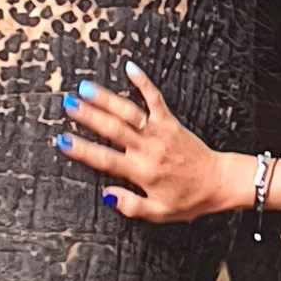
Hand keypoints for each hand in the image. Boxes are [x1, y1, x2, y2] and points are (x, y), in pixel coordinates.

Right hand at [58, 66, 238, 221]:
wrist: (218, 182)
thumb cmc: (189, 199)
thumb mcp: (159, 212)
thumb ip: (131, 205)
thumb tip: (107, 195)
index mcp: (141, 171)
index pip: (105, 159)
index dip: (83, 150)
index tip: (63, 141)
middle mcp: (148, 148)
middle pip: (113, 129)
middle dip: (89, 116)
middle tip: (68, 104)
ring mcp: (160, 132)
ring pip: (129, 111)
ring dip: (107, 98)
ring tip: (85, 88)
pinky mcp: (171, 122)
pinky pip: (155, 99)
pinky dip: (143, 82)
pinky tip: (130, 68)